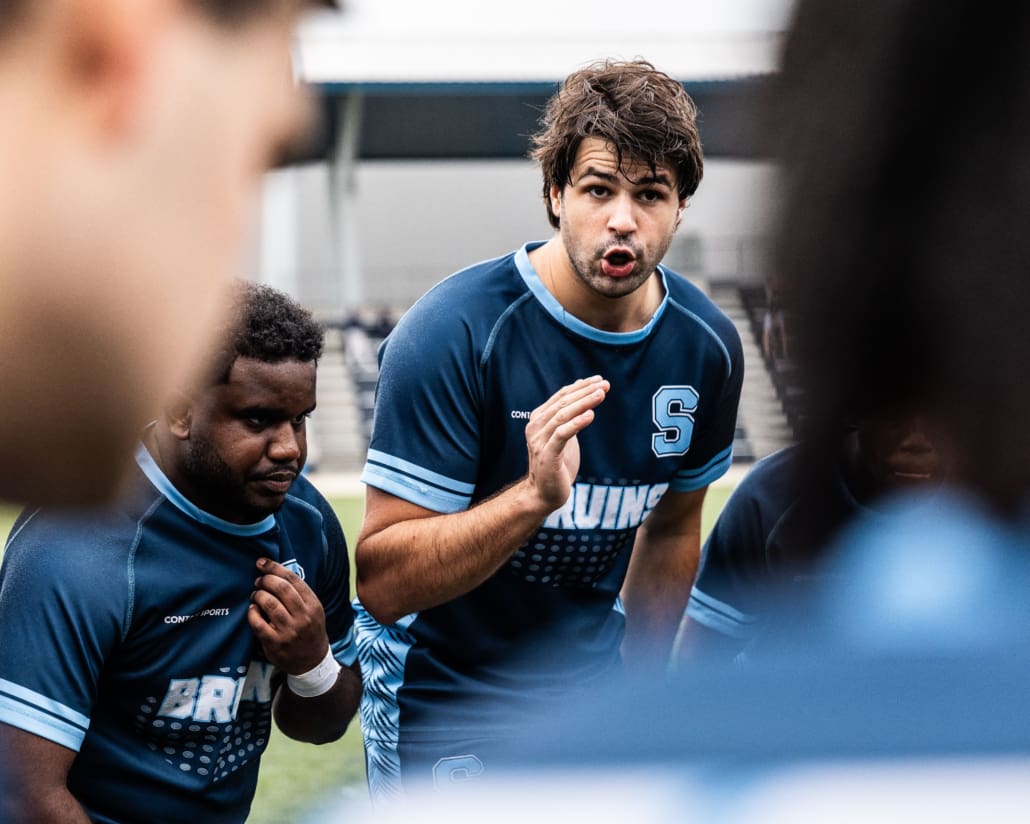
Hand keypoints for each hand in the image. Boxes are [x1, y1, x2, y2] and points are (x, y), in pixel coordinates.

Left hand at [249, 558, 328, 673]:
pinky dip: (252, 613)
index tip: (262, 562)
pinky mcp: (275, 643)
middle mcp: (303, 617)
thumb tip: (275, 572)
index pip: (293, 579)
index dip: (275, 567)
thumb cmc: (309, 630)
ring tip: (256, 595)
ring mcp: (289, 631)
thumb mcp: (313, 610)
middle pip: (281, 588)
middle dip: (265, 580)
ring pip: (269, 604)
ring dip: (258, 595)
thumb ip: (299, 594)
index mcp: (313, 605)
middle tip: (259, 581)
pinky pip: (258, 623)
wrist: (312, 661)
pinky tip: (253, 610)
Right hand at [524, 375, 609, 509]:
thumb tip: (578, 387)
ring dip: (583, 403)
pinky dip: (576, 423)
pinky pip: (562, 434)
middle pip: (562, 403)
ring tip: (601, 395)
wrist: (544, 493)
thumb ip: (568, 414)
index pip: (561, 396)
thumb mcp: (563, 435)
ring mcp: (539, 441)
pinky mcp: (546, 455)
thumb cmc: (556, 463)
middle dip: (585, 391)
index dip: (580, 386)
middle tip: (604, 384)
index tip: (600, 380)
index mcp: (539, 419)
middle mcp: (535, 427)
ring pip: (562, 415)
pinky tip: (591, 415)